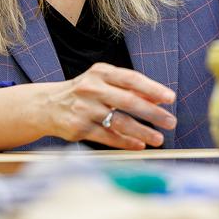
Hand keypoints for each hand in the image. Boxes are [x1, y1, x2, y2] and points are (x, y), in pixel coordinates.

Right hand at [47, 62, 176, 149]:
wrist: (47, 105)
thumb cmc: (84, 92)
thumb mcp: (103, 82)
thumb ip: (129, 88)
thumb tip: (159, 99)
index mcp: (101, 72)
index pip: (131, 79)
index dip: (152, 89)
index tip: (170, 98)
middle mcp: (91, 89)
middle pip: (128, 101)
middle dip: (153, 113)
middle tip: (171, 122)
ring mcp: (84, 109)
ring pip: (119, 122)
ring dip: (142, 132)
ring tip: (159, 139)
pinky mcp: (78, 128)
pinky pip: (107, 137)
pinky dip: (125, 142)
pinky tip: (139, 145)